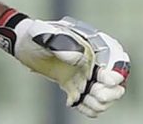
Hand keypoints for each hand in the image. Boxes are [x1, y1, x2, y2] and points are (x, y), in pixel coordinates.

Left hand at [0, 10, 129, 117]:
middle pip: (118, 85)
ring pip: (106, 98)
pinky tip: (73, 102)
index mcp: (94, 46)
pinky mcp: (75, 86)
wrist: (24, 43)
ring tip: (80, 98)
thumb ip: (63, 44)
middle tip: (89, 91)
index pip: (119, 62)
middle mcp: (95, 62)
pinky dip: (87, 109)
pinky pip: (91, 104)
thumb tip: (81, 58)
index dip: (115, 74)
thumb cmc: (36, 34)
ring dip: (96, 103)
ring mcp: (86, 76)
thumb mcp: (48, 36)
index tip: (101, 78)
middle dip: (107, 93)